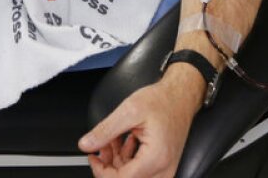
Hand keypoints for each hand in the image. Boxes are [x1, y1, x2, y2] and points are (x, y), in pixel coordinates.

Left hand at [78, 78, 196, 177]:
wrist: (181, 96)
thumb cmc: (163, 101)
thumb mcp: (129, 110)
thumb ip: (105, 130)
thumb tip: (86, 145)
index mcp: (155, 158)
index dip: (101, 171)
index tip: (93, 157)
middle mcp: (163, 169)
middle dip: (109, 166)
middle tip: (102, 146)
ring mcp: (165, 169)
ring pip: (133, 177)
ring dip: (118, 162)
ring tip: (114, 139)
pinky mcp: (163, 165)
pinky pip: (142, 172)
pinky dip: (128, 159)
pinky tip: (124, 142)